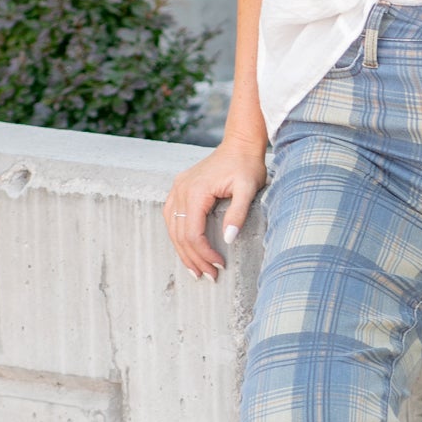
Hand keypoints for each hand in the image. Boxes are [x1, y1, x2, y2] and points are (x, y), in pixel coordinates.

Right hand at [162, 136, 267, 281]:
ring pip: (172, 228)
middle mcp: (181, 190)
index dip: (204, 254)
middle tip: (209, 276)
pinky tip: (186, 248)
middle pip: (180, 234)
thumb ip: (238, 213)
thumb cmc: (246, 165)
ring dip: (183, 251)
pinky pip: (171, 217)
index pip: (193, 233)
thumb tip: (228, 240)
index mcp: (196, 192)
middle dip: (194, 258)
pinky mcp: (180, 188)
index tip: (220, 265)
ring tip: (196, 270)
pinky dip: (177, 235)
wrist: (239, 144)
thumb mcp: (249, 188)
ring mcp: (177, 188)